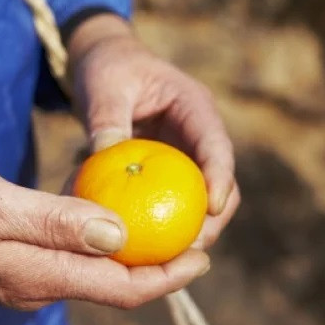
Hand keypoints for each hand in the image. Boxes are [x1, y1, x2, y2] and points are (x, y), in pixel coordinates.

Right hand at [0, 166, 209, 309]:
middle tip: (193, 235)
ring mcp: (26, 279)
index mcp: (40, 274)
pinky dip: (98, 244)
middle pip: (114, 284)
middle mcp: (39, 285)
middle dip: (159, 266)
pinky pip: (70, 261)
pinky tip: (107, 219)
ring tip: (162, 225)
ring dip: (131, 255)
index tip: (202, 254)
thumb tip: (119, 235)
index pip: (121, 285)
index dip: (167, 274)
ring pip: (93, 273)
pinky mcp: (14, 267)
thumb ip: (56, 222)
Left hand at [68, 15, 240, 250]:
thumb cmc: (108, 69)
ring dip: (190, 230)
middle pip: (220, 182)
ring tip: (167, 258)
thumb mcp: (103, 86)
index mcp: (194, 107)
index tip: (214, 208)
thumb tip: (105, 157)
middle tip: (187, 248)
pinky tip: (144, 247)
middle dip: (211, 218)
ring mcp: (186, 157)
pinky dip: (164, 223)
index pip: (216, 145)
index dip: (221, 177)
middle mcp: (198, 136)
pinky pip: (174, 202)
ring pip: (201, 200)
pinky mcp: (169, 174)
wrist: (107, 66)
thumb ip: (106, 118)